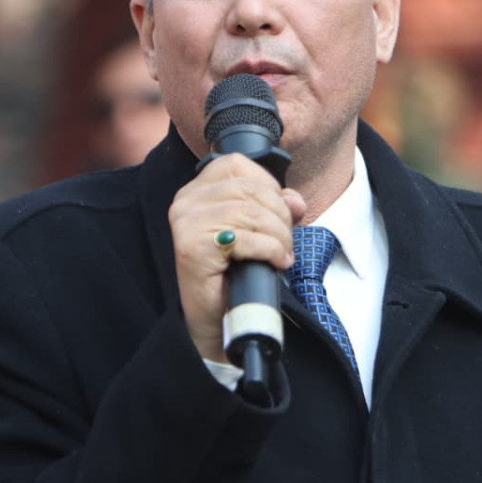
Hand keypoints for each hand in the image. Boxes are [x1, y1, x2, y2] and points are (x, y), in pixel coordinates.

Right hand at [168, 153, 305, 362]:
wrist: (214, 318)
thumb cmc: (233, 272)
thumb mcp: (256, 230)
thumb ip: (275, 207)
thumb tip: (296, 201)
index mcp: (196, 190)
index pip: (237, 164)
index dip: (268, 184)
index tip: (278, 212)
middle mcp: (185, 202)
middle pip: (250, 190)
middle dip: (280, 215)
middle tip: (285, 240)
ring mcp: (186, 223)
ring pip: (251, 213)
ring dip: (279, 236)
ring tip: (282, 253)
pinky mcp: (193, 247)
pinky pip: (246, 238)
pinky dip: (271, 250)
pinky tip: (276, 262)